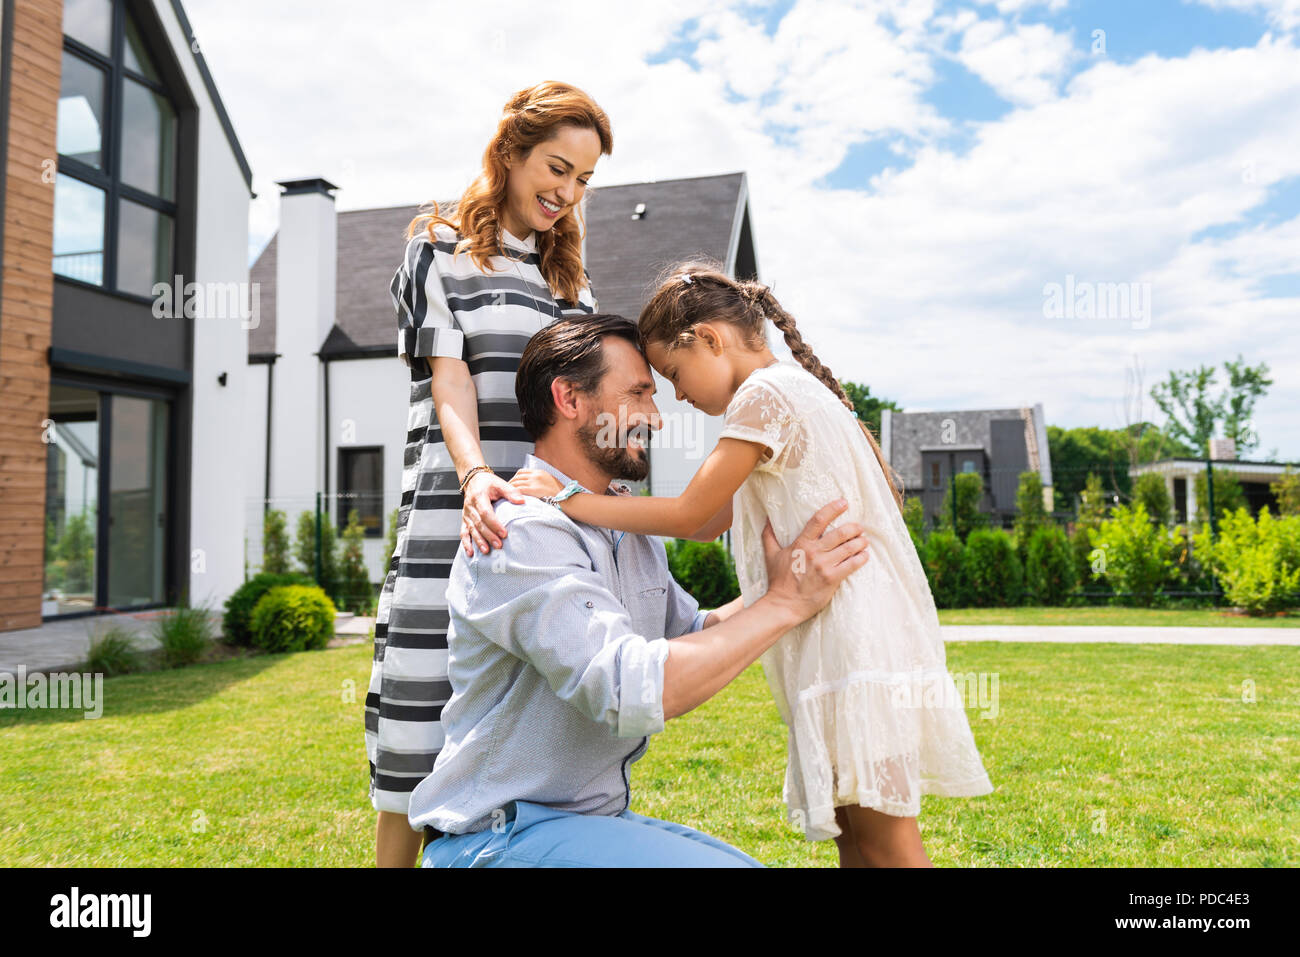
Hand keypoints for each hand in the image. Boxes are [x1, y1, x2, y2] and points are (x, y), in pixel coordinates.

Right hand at [461, 470, 524, 556]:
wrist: (473, 481)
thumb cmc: (488, 483)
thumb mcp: (500, 483)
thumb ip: (511, 492)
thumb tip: (522, 501)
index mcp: (479, 497)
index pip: (486, 513)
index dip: (494, 524)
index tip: (504, 533)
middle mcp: (470, 507)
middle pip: (479, 524)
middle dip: (489, 536)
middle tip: (499, 545)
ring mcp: (467, 514)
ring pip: (471, 530)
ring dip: (479, 541)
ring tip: (486, 550)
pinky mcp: (465, 520)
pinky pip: (464, 533)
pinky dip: (466, 543)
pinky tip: (471, 553)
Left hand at [508, 468, 563, 499]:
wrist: (568, 499)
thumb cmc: (562, 495)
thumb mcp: (552, 482)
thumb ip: (542, 481)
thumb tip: (536, 486)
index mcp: (541, 472)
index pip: (522, 472)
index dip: (515, 478)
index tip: (513, 483)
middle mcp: (536, 475)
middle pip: (517, 476)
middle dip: (511, 483)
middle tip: (507, 490)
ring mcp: (534, 482)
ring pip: (516, 482)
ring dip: (510, 489)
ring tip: (507, 495)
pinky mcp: (533, 490)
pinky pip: (518, 489)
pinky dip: (513, 493)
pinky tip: (511, 497)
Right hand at [761, 498, 867, 623]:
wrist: (784, 605)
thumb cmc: (778, 580)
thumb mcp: (771, 555)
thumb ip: (769, 535)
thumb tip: (766, 519)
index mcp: (801, 543)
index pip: (819, 520)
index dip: (833, 509)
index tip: (843, 502)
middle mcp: (814, 552)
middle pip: (840, 533)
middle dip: (854, 528)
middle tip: (859, 527)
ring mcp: (824, 566)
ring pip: (849, 548)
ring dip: (860, 542)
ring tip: (864, 540)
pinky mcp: (832, 579)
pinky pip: (852, 565)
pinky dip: (861, 559)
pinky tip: (865, 556)